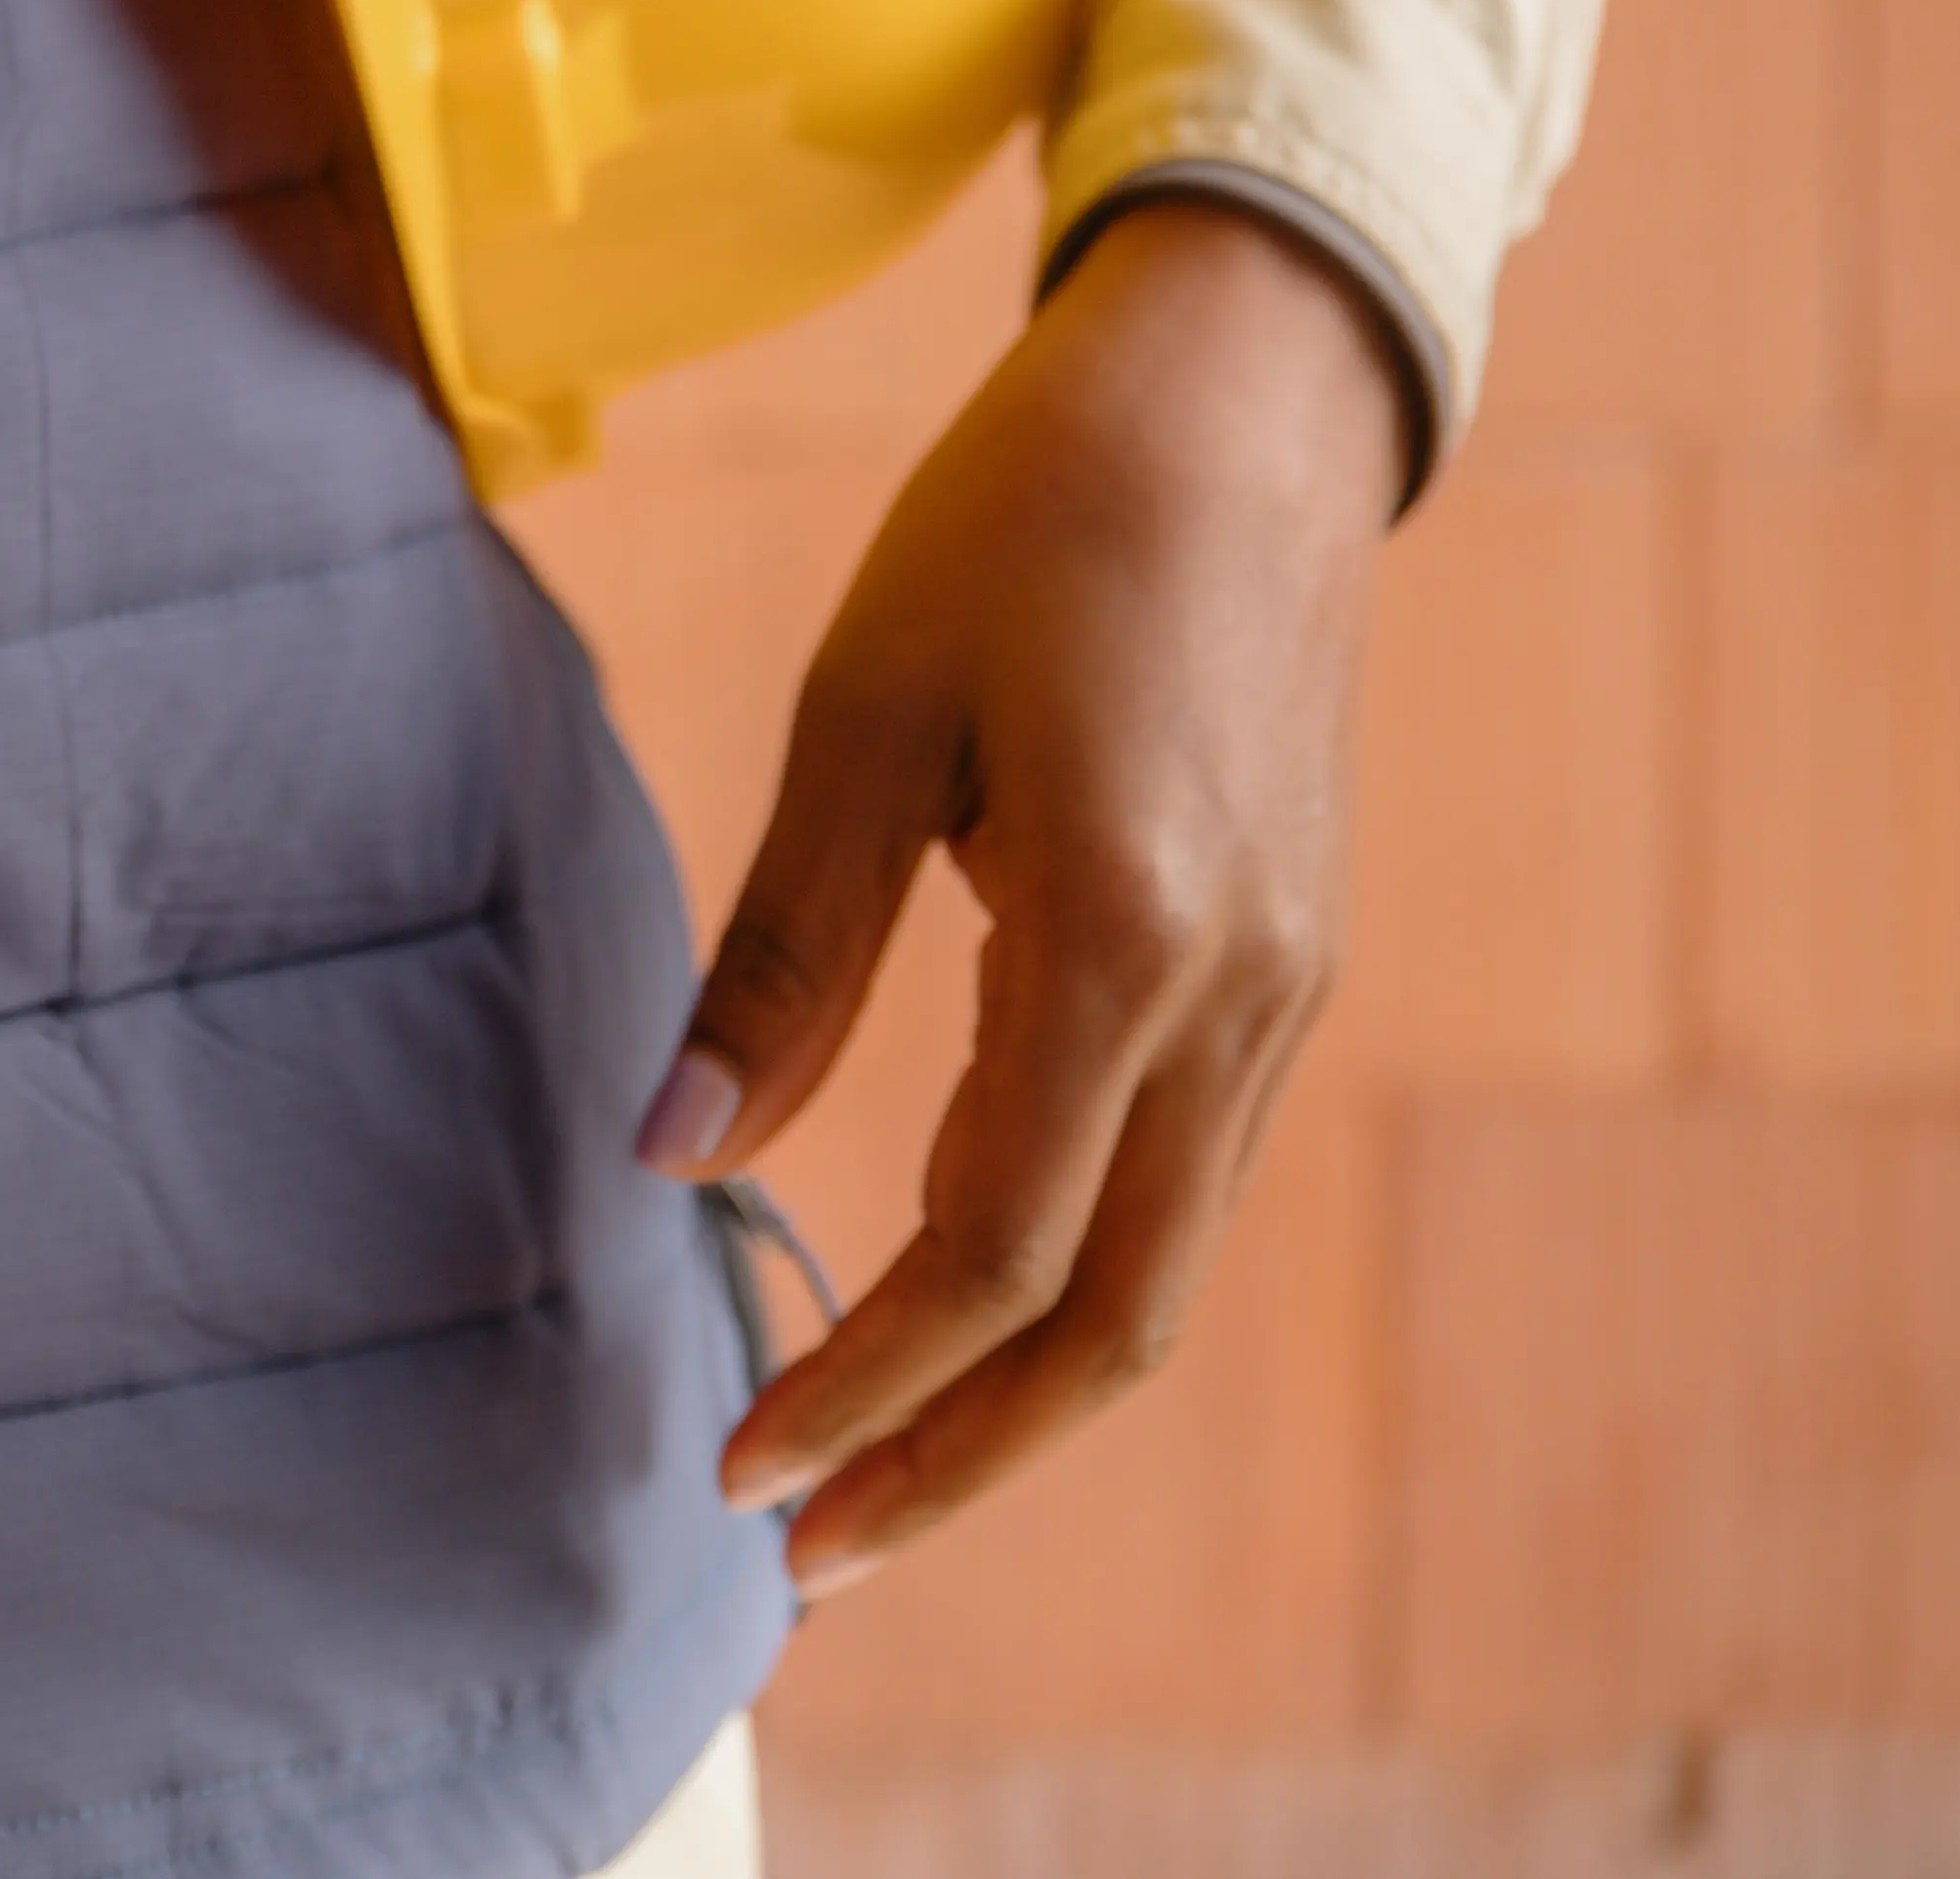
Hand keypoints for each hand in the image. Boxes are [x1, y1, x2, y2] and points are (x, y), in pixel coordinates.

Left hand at [636, 197, 1407, 1590]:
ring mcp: (1284, 990)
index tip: (741, 1464)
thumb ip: (786, 952)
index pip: (991, 1245)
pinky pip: (1179, 1179)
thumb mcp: (864, 712)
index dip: (862, 1374)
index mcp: (1127, 935)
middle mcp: (1238, 996)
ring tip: (866, 1470)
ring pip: (1161, 1272)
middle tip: (804, 1555)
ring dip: (1017, 1395)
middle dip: (955, 1458)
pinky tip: (958, 1304)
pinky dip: (1072, 1282)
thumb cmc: (1025, 525)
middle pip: (1109, 1324)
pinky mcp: (1281, 964)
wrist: (1241, 403)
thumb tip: (674, 1153)